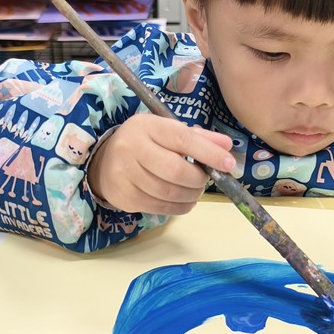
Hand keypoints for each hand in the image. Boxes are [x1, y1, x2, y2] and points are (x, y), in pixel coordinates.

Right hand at [87, 114, 234, 215]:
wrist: (104, 160)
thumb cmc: (145, 142)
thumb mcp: (168, 131)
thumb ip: (198, 138)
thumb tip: (227, 146)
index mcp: (147, 126)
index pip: (183, 139)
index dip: (209, 153)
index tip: (228, 164)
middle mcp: (132, 148)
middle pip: (176, 171)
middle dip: (198, 179)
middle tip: (205, 179)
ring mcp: (125, 174)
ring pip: (168, 192)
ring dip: (191, 195)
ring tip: (194, 190)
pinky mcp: (124, 197)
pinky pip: (159, 207)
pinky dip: (179, 207)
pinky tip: (184, 201)